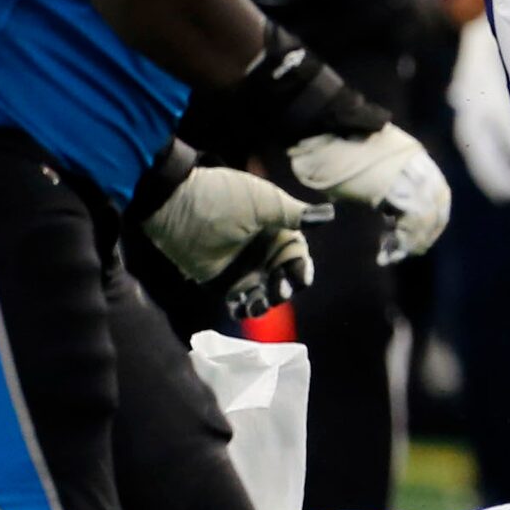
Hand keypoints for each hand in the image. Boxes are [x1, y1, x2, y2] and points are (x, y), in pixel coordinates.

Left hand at [141, 163, 331, 318]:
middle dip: (285, 288)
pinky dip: (244, 310)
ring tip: (258, 304)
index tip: (301, 276)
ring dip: (267, 303)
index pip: (298, 257)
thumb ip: (296, 214)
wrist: (179, 206)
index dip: (302, 268)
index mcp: (278, 231)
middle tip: (278, 289)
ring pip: (265, 295)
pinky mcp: (222, 282)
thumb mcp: (265, 203)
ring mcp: (243, 268)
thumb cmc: (225, 198)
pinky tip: (243, 309)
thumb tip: (330, 215)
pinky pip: (239, 303)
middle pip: (285, 280)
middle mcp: (263, 252)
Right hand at [290, 124, 451, 263]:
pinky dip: (400, 243)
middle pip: (437, 204)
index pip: (437, 192)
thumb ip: (384, 186)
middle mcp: (415, 163)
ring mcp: (406, 171)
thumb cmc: (331, 146)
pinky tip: (386, 255)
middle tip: (410, 251)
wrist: (320, 125)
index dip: (431, 218)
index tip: (416, 237)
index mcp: (412, 157)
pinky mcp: (392, 184)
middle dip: (426, 232)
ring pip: (425, 216)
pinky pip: (409, 221)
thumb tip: (388, 210)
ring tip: (394, 255)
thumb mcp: (366, 168)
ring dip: (412, 241)